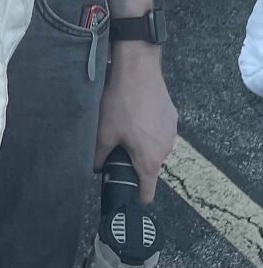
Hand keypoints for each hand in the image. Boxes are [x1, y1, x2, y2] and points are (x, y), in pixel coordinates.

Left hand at [94, 42, 177, 203]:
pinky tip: (136, 113)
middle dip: (133, 163)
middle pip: (149, 168)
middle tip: (116, 149)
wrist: (139, 70)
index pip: (147, 193)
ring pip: (155, 148)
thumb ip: (99, 157)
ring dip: (142, 144)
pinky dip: (149, 128)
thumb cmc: (121, 103)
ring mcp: (172, 133)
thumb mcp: (104, 132)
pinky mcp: (172, 116)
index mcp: (150, 161)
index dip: (134, 196)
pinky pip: (159, 130)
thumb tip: (96, 169)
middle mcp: (166, 150)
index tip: (123, 192)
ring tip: (125, 127)